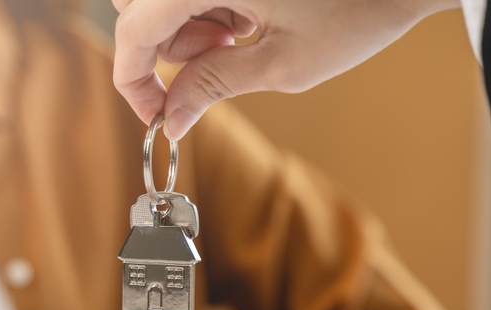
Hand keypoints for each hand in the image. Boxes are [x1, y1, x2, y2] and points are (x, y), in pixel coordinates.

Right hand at [112, 0, 460, 139]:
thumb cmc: (356, 10)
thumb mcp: (282, 64)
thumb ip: (214, 86)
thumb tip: (170, 118)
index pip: (133, 28)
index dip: (133, 78)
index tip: (154, 113)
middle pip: (136, 6)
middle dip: (166, 47)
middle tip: (218, 61)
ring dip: (189, 27)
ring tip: (244, 36)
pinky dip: (207, 7)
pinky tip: (248, 16)